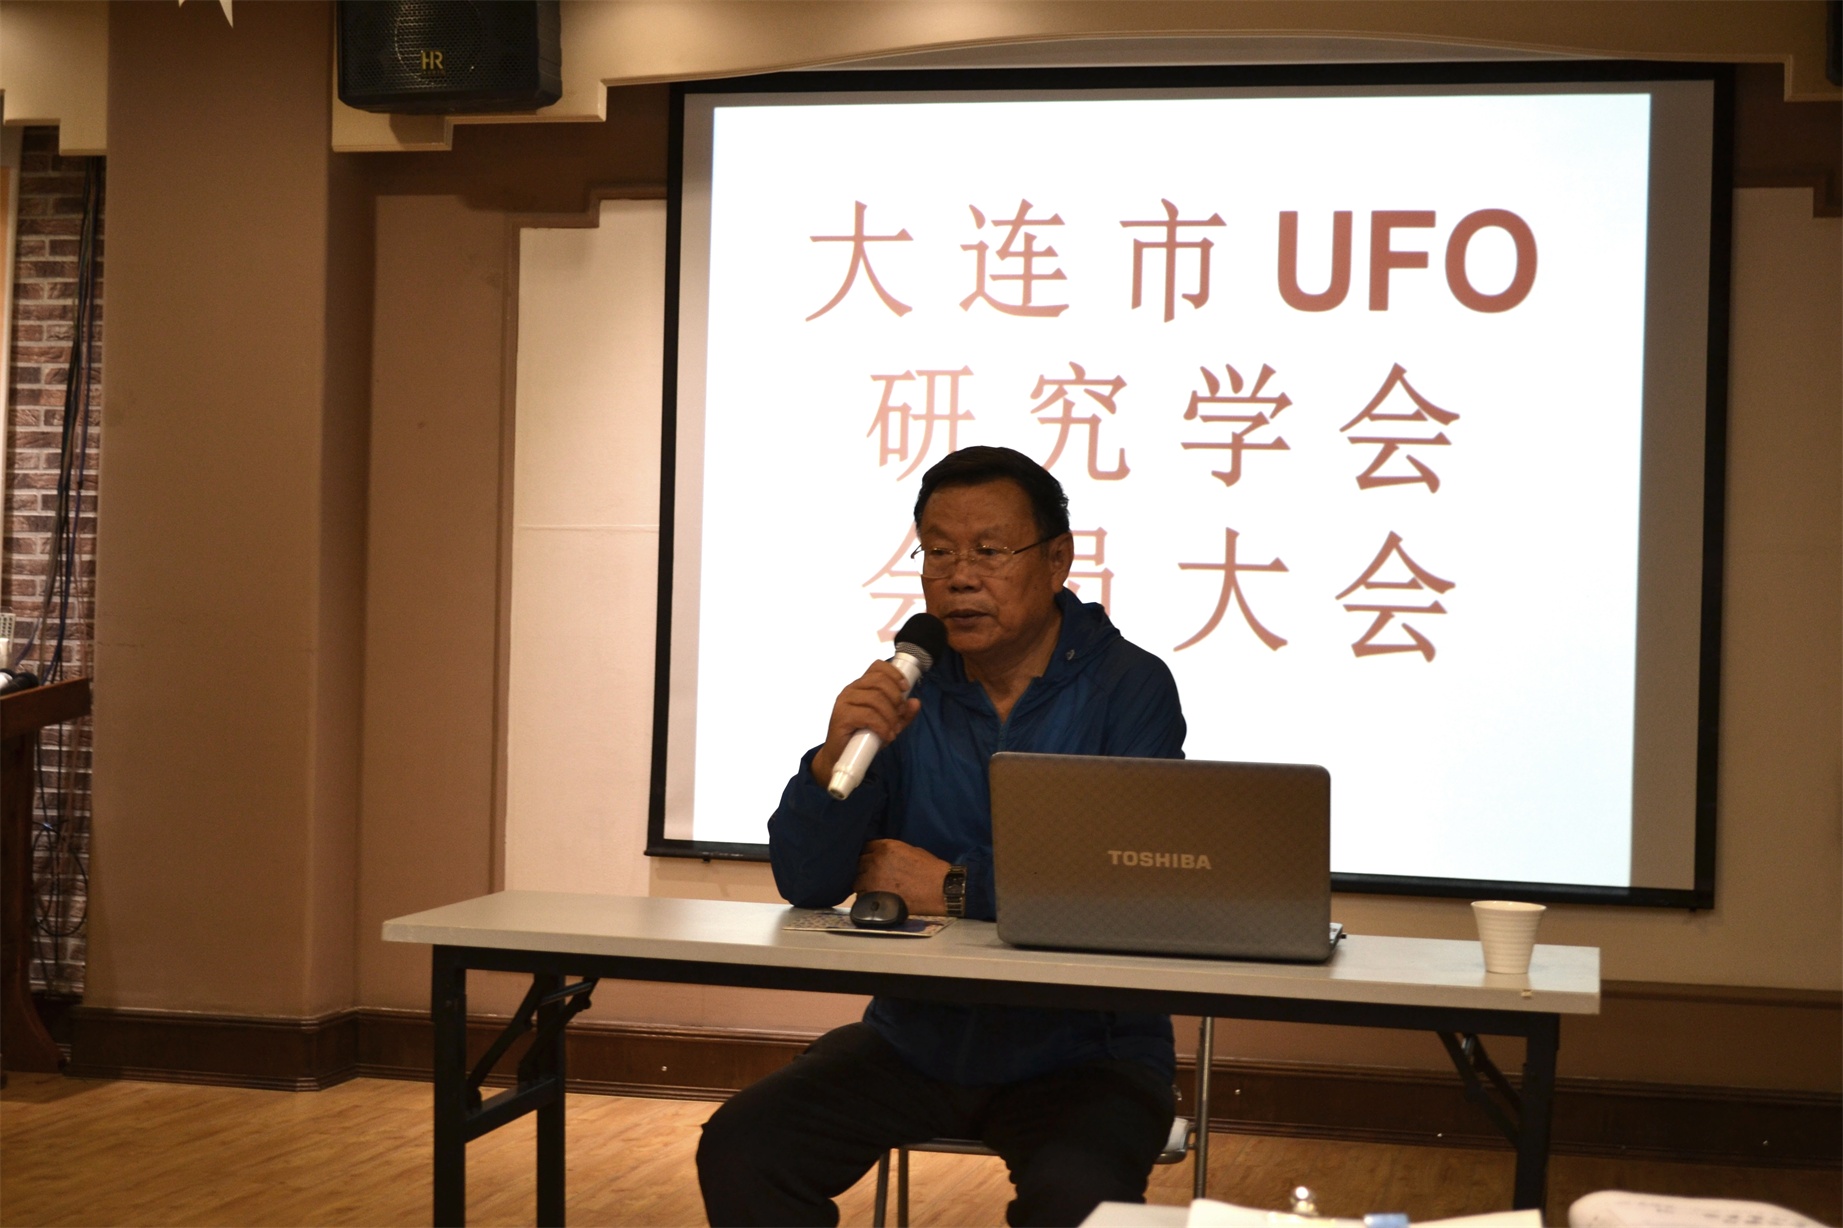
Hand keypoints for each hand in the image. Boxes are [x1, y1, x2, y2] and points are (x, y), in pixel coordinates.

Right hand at [811, 661, 921, 785]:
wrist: (842, 757)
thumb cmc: (864, 738)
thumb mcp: (889, 724)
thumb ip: (904, 714)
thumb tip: (915, 702)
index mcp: (862, 686)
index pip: (878, 667)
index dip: (894, 673)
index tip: (905, 688)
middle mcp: (852, 689)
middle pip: (880, 681)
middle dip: (896, 698)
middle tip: (900, 715)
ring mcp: (844, 701)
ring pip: (875, 699)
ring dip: (890, 716)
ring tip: (893, 730)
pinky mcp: (841, 716)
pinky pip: (868, 715)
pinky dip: (882, 726)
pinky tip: (886, 735)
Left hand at [854, 839, 950, 914]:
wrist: (940, 889)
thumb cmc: (931, 870)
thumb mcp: (911, 850)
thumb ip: (892, 852)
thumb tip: (882, 856)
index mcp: (886, 846)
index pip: (865, 847)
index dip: (866, 854)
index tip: (868, 859)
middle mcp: (876, 860)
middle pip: (858, 863)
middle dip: (863, 869)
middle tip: (870, 875)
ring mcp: (873, 879)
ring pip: (856, 881)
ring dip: (862, 884)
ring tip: (871, 888)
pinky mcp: (875, 896)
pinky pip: (861, 897)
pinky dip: (865, 898)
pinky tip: (874, 898)